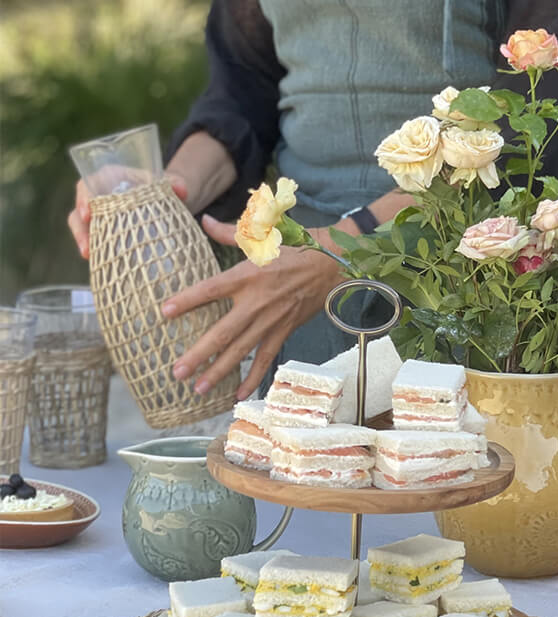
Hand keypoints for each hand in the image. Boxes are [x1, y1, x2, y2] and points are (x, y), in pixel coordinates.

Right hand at [67, 169, 187, 258]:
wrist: (168, 202)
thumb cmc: (163, 188)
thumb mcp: (170, 183)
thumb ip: (177, 183)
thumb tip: (182, 190)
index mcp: (111, 177)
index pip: (89, 183)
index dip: (84, 197)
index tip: (88, 212)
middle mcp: (100, 195)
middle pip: (81, 207)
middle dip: (80, 226)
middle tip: (85, 244)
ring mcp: (100, 215)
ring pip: (81, 225)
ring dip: (82, 240)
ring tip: (88, 255)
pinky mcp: (103, 231)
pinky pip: (92, 239)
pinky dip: (93, 248)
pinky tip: (94, 261)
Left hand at [162, 215, 342, 399]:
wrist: (333, 264)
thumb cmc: (296, 246)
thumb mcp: (263, 234)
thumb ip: (229, 232)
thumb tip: (203, 221)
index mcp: (248, 275)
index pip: (212, 290)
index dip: (189, 300)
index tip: (165, 312)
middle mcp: (257, 302)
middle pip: (223, 333)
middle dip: (199, 354)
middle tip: (177, 371)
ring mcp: (271, 321)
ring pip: (241, 351)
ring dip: (219, 372)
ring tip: (197, 389)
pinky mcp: (283, 331)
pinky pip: (266, 359)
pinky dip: (253, 378)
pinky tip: (237, 395)